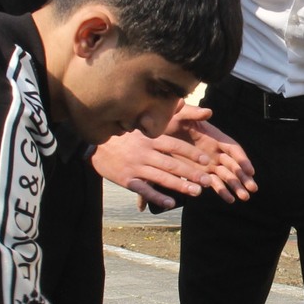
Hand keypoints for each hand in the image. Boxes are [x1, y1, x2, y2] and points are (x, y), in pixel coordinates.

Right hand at [91, 112, 254, 210]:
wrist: (95, 146)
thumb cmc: (123, 136)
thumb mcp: (140, 126)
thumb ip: (162, 118)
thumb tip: (183, 101)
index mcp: (149, 139)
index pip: (175, 146)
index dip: (192, 153)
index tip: (207, 159)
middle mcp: (144, 153)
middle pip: (172, 164)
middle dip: (191, 172)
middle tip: (207, 180)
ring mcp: (136, 167)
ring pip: (161, 178)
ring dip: (180, 186)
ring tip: (197, 192)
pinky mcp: (127, 180)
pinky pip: (145, 190)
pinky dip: (158, 197)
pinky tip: (171, 203)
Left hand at [165, 105, 255, 199]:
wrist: (158, 132)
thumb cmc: (172, 119)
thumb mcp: (181, 113)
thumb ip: (194, 113)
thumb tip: (208, 112)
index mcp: (215, 137)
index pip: (233, 149)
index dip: (242, 160)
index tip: (250, 170)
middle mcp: (216, 151)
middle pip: (233, 165)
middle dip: (243, 177)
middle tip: (252, 188)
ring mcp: (209, 163)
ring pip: (226, 176)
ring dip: (236, 186)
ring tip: (244, 198)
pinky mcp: (200, 172)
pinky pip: (213, 182)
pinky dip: (222, 191)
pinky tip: (230, 200)